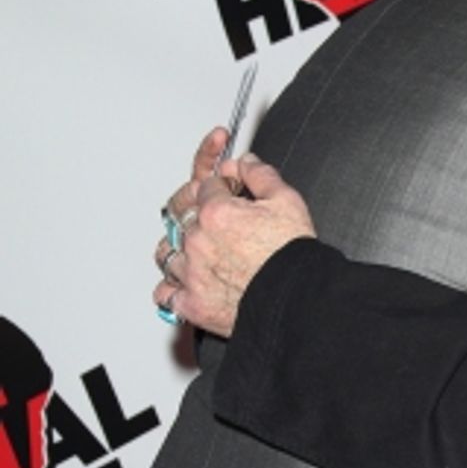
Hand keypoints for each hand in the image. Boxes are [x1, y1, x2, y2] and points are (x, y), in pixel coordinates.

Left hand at [154, 156, 315, 336]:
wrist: (299, 300)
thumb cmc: (293, 256)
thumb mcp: (287, 202)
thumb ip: (261, 175)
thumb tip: (245, 162)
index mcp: (216, 213)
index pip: (205, 186)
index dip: (219, 188)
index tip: (228, 195)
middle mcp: (198, 241)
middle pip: (179, 216)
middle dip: (194, 212)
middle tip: (211, 219)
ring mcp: (192, 273)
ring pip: (166, 254)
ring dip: (178, 250)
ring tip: (195, 253)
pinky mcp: (193, 304)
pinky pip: (165, 294)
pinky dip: (172, 289)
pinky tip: (185, 284)